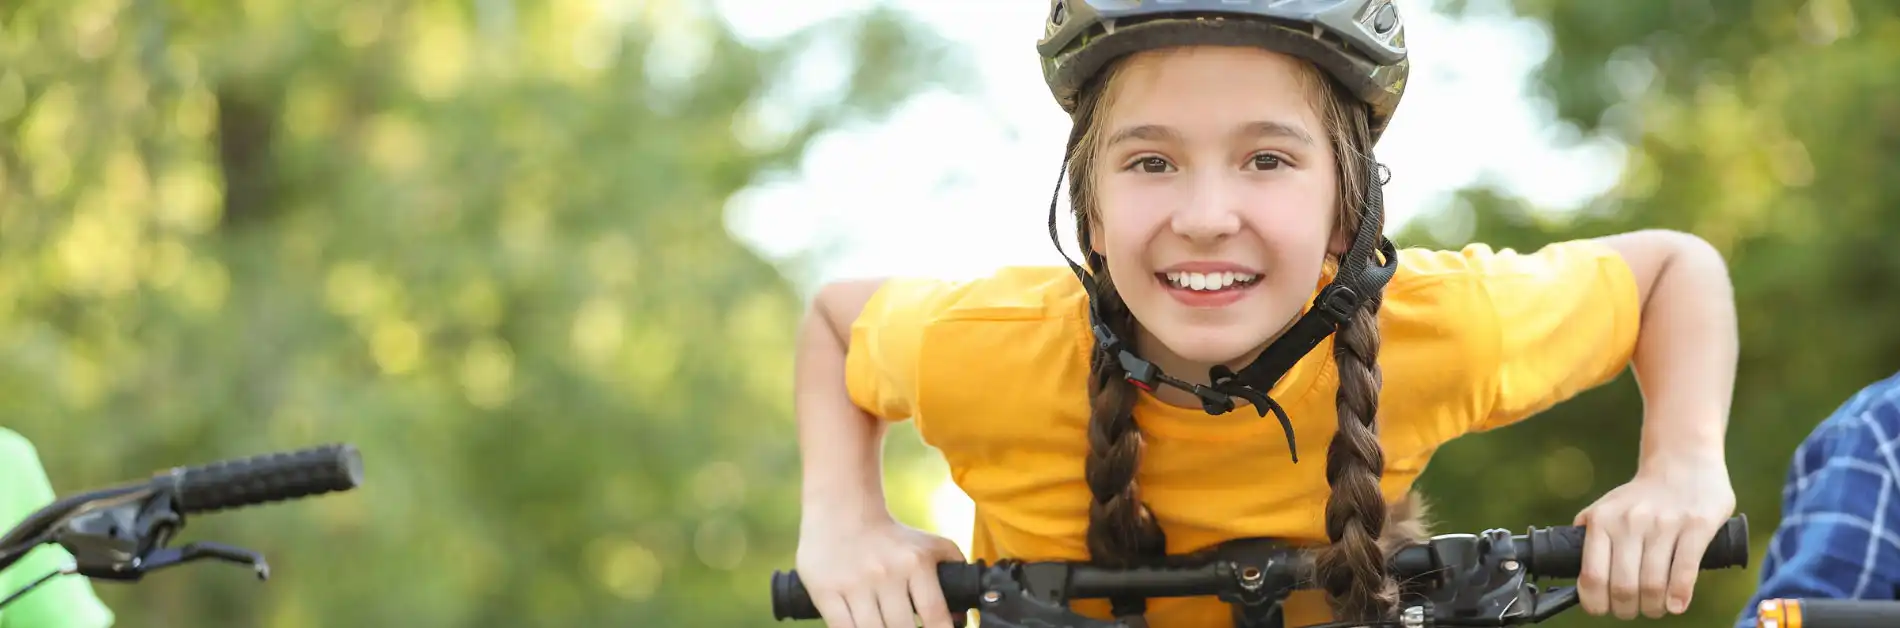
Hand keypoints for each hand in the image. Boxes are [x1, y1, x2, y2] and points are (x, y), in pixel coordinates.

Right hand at [796, 514, 968, 627]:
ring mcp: (853, 583)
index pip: (934, 614)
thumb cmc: (891, 536)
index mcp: (915, 563)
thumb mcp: (929, 545)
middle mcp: (886, 573)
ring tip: (886, 627)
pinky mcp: (825, 590)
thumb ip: (953, 570)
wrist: (842, 510)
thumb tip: (962, 616)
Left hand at [1573, 455, 1735, 618]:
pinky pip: (1685, 571)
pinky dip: (1679, 596)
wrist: (1682, 462)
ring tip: (1655, 608)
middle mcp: (1630, 522)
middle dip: (1627, 609)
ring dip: (1654, 607)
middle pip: (1624, 586)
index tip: (1602, 609)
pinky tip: (1676, 605)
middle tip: (1633, 610)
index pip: (1592, 576)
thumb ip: (1589, 535)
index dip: (1595, 603)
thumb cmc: (1641, 496)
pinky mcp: (1696, 525)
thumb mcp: (1605, 508)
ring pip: (1654, 584)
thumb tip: (1578, 575)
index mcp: (1602, 521)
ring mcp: (1664, 524)